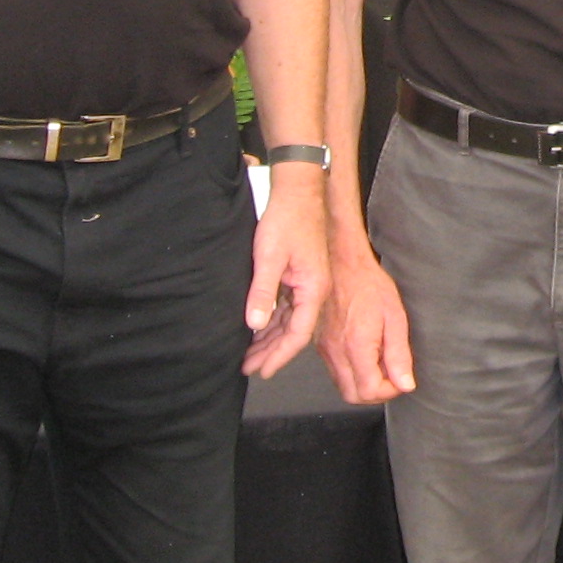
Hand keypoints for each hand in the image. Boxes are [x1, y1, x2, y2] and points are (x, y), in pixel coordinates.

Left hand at [242, 175, 329, 377]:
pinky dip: (272, 321)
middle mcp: (314, 290)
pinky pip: (286, 307)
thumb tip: (255, 325)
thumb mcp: (269, 258)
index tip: (262, 371)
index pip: (298, 334)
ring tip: (249, 355)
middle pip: (294, 331)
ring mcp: (307, 283)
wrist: (298, 191)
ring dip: (270, 338)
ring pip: (288, 320)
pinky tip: (258, 329)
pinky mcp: (298, 275)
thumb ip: (262, 293)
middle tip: (248, 368)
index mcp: (313, 289)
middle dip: (271, 352)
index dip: (279, 355)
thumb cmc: (287, 220)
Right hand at [317, 253, 415, 403]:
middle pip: (354, 396)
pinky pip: (336, 373)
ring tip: (381, 362)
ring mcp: (325, 350)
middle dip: (377, 393)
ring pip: (343, 387)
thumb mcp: (395, 316)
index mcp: (356, 345)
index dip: (390, 391)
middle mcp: (336, 352)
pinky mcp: (321, 345)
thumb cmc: (368, 284)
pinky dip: (353, 374)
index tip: (402, 379)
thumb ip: (399, 354)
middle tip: (393, 375)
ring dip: (364, 384)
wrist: (341, 264)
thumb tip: (405, 384)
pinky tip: (367, 355)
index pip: (370, 391)